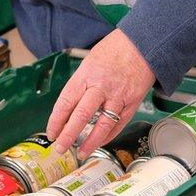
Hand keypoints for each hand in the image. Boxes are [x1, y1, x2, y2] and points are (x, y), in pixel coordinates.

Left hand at [46, 29, 154, 157]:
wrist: (143, 43)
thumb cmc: (114, 50)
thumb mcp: (90, 62)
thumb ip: (81, 84)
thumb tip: (70, 107)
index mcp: (85, 75)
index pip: (65, 103)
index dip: (56, 121)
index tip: (52, 133)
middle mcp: (100, 87)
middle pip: (81, 116)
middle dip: (68, 136)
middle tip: (61, 148)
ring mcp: (118, 96)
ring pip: (102, 125)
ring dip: (90, 142)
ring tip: (82, 152)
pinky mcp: (132, 102)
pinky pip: (119, 123)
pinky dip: (109, 135)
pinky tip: (101, 142)